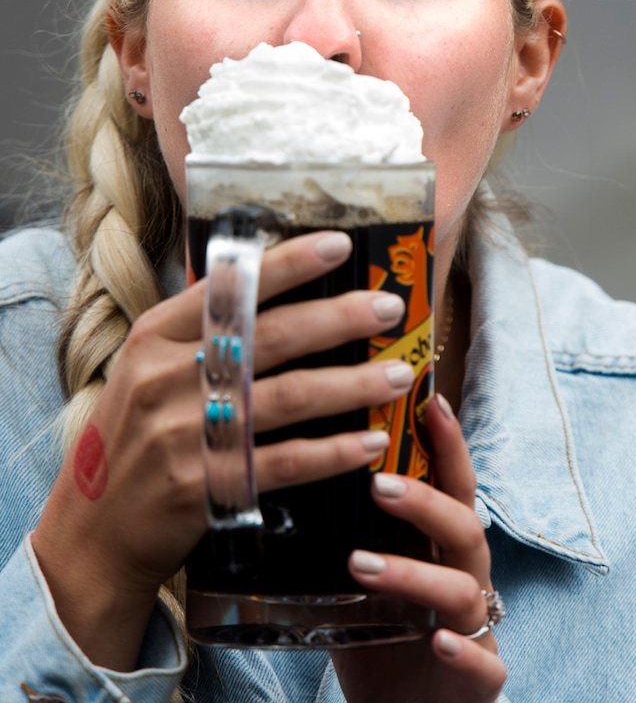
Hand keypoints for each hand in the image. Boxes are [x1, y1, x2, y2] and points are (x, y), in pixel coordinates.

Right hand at [32, 230, 410, 669]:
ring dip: (352, 384)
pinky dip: (333, 452)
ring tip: (399, 371)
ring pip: (288, 398)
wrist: (93, 533)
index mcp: (154, 336)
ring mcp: (185, 433)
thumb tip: (268, 288)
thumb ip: (198, 333)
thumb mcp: (144, 370)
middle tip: (390, 307)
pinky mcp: (206, 486)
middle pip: (271, 337)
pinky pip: (285, 462)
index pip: (230, 287)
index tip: (339, 245)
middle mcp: (168, 377)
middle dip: (339, 318)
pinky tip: (371, 442)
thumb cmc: (131, 439)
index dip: (288, 263)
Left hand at [332, 394, 506, 702]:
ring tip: (361, 565)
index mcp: (440, 548)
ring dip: (414, 575)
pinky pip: (484, 664)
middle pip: (463, 527)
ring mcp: (477, 629)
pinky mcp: (479, 681)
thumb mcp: (361, 579)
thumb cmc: (382, 636)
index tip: (432, 401)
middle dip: (427, 501)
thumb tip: (292, 473)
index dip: (448, 444)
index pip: (451, 486)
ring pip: (463, 590)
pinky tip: (436, 641)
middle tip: (379, 485)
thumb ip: (347, 532)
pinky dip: (463, 651)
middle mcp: (465, 578)